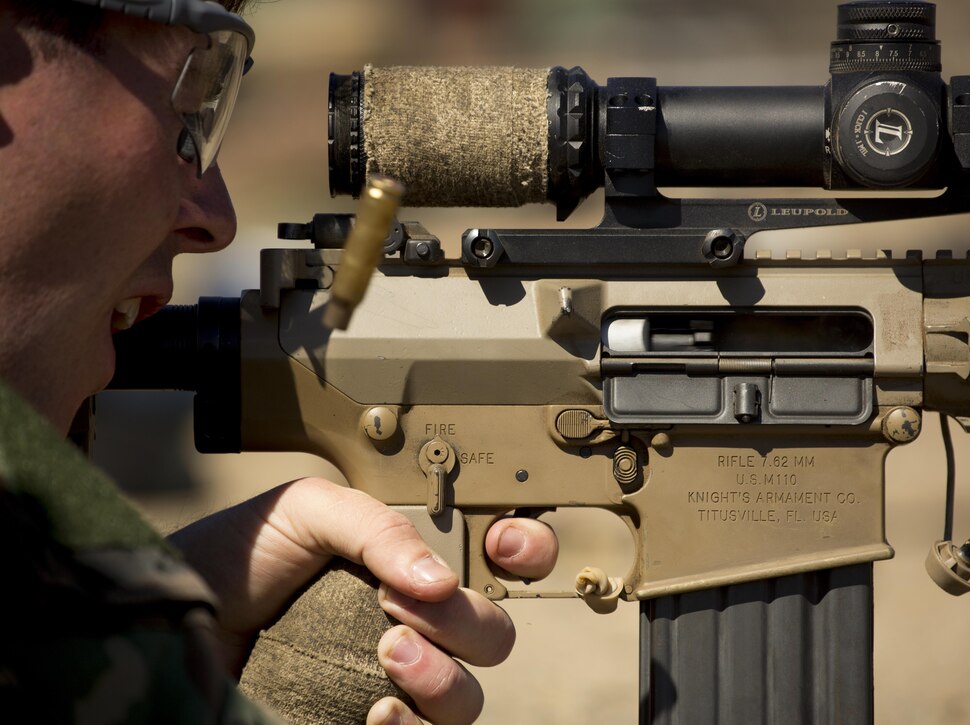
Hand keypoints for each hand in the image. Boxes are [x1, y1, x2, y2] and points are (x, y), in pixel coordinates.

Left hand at [168, 477, 558, 723]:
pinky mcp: (366, 722)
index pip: (499, 557)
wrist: (175, 616)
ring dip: (443, 678)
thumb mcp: (308, 509)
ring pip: (468, 698)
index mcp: (413, 559)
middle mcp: (416, 621)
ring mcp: (393, 679)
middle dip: (469, 623)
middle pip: (495, 635)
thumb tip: (440, 582)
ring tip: (386, 656)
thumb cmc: (238, 555)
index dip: (525, 548)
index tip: (506, 547)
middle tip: (401, 608)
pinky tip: (375, 710)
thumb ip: (377, 527)